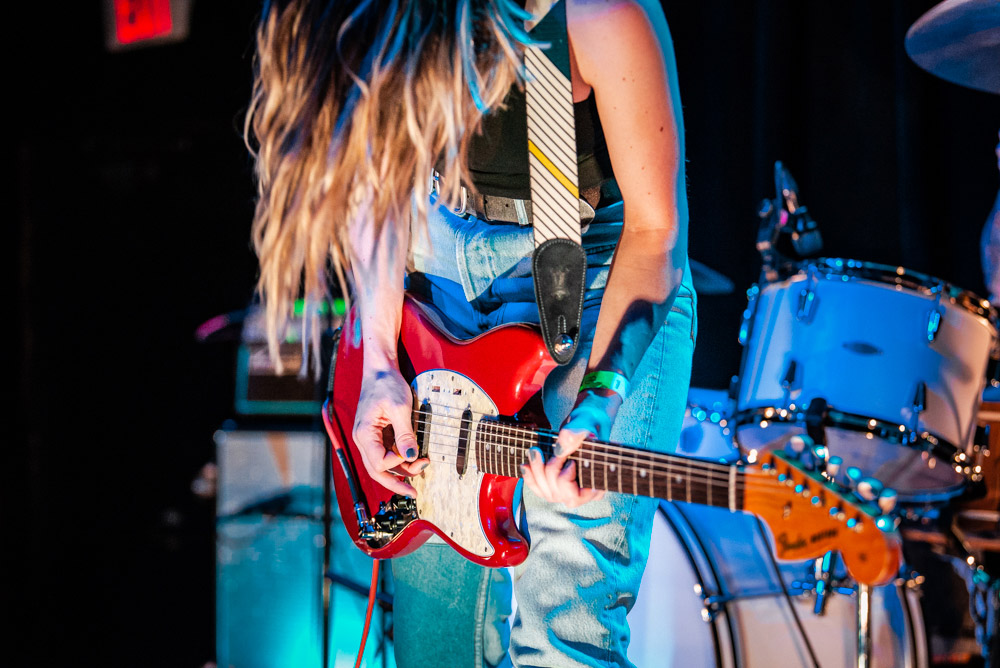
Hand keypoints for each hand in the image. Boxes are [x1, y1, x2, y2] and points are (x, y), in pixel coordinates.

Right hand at [353, 363, 427, 496]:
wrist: (380, 369)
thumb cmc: (386, 384)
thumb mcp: (400, 408)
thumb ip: (405, 434)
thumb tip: (411, 456)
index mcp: (364, 434)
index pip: (378, 462)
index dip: (397, 464)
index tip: (414, 454)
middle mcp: (363, 439)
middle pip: (376, 470)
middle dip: (396, 482)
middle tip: (414, 493)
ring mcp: (369, 438)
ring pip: (382, 464)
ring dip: (401, 470)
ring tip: (422, 468)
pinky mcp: (377, 435)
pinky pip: (387, 453)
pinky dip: (400, 459)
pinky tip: (414, 460)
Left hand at [520, 389, 620, 507]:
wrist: (584, 420)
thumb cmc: (590, 422)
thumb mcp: (586, 423)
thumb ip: (575, 433)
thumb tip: (559, 448)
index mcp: (597, 481)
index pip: (575, 496)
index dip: (565, 481)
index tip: (570, 461)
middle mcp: (584, 490)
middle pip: (558, 494)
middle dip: (548, 471)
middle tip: (544, 450)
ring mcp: (569, 489)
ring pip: (546, 492)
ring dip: (536, 473)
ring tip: (534, 452)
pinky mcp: (557, 483)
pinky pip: (540, 488)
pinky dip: (530, 477)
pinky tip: (525, 464)